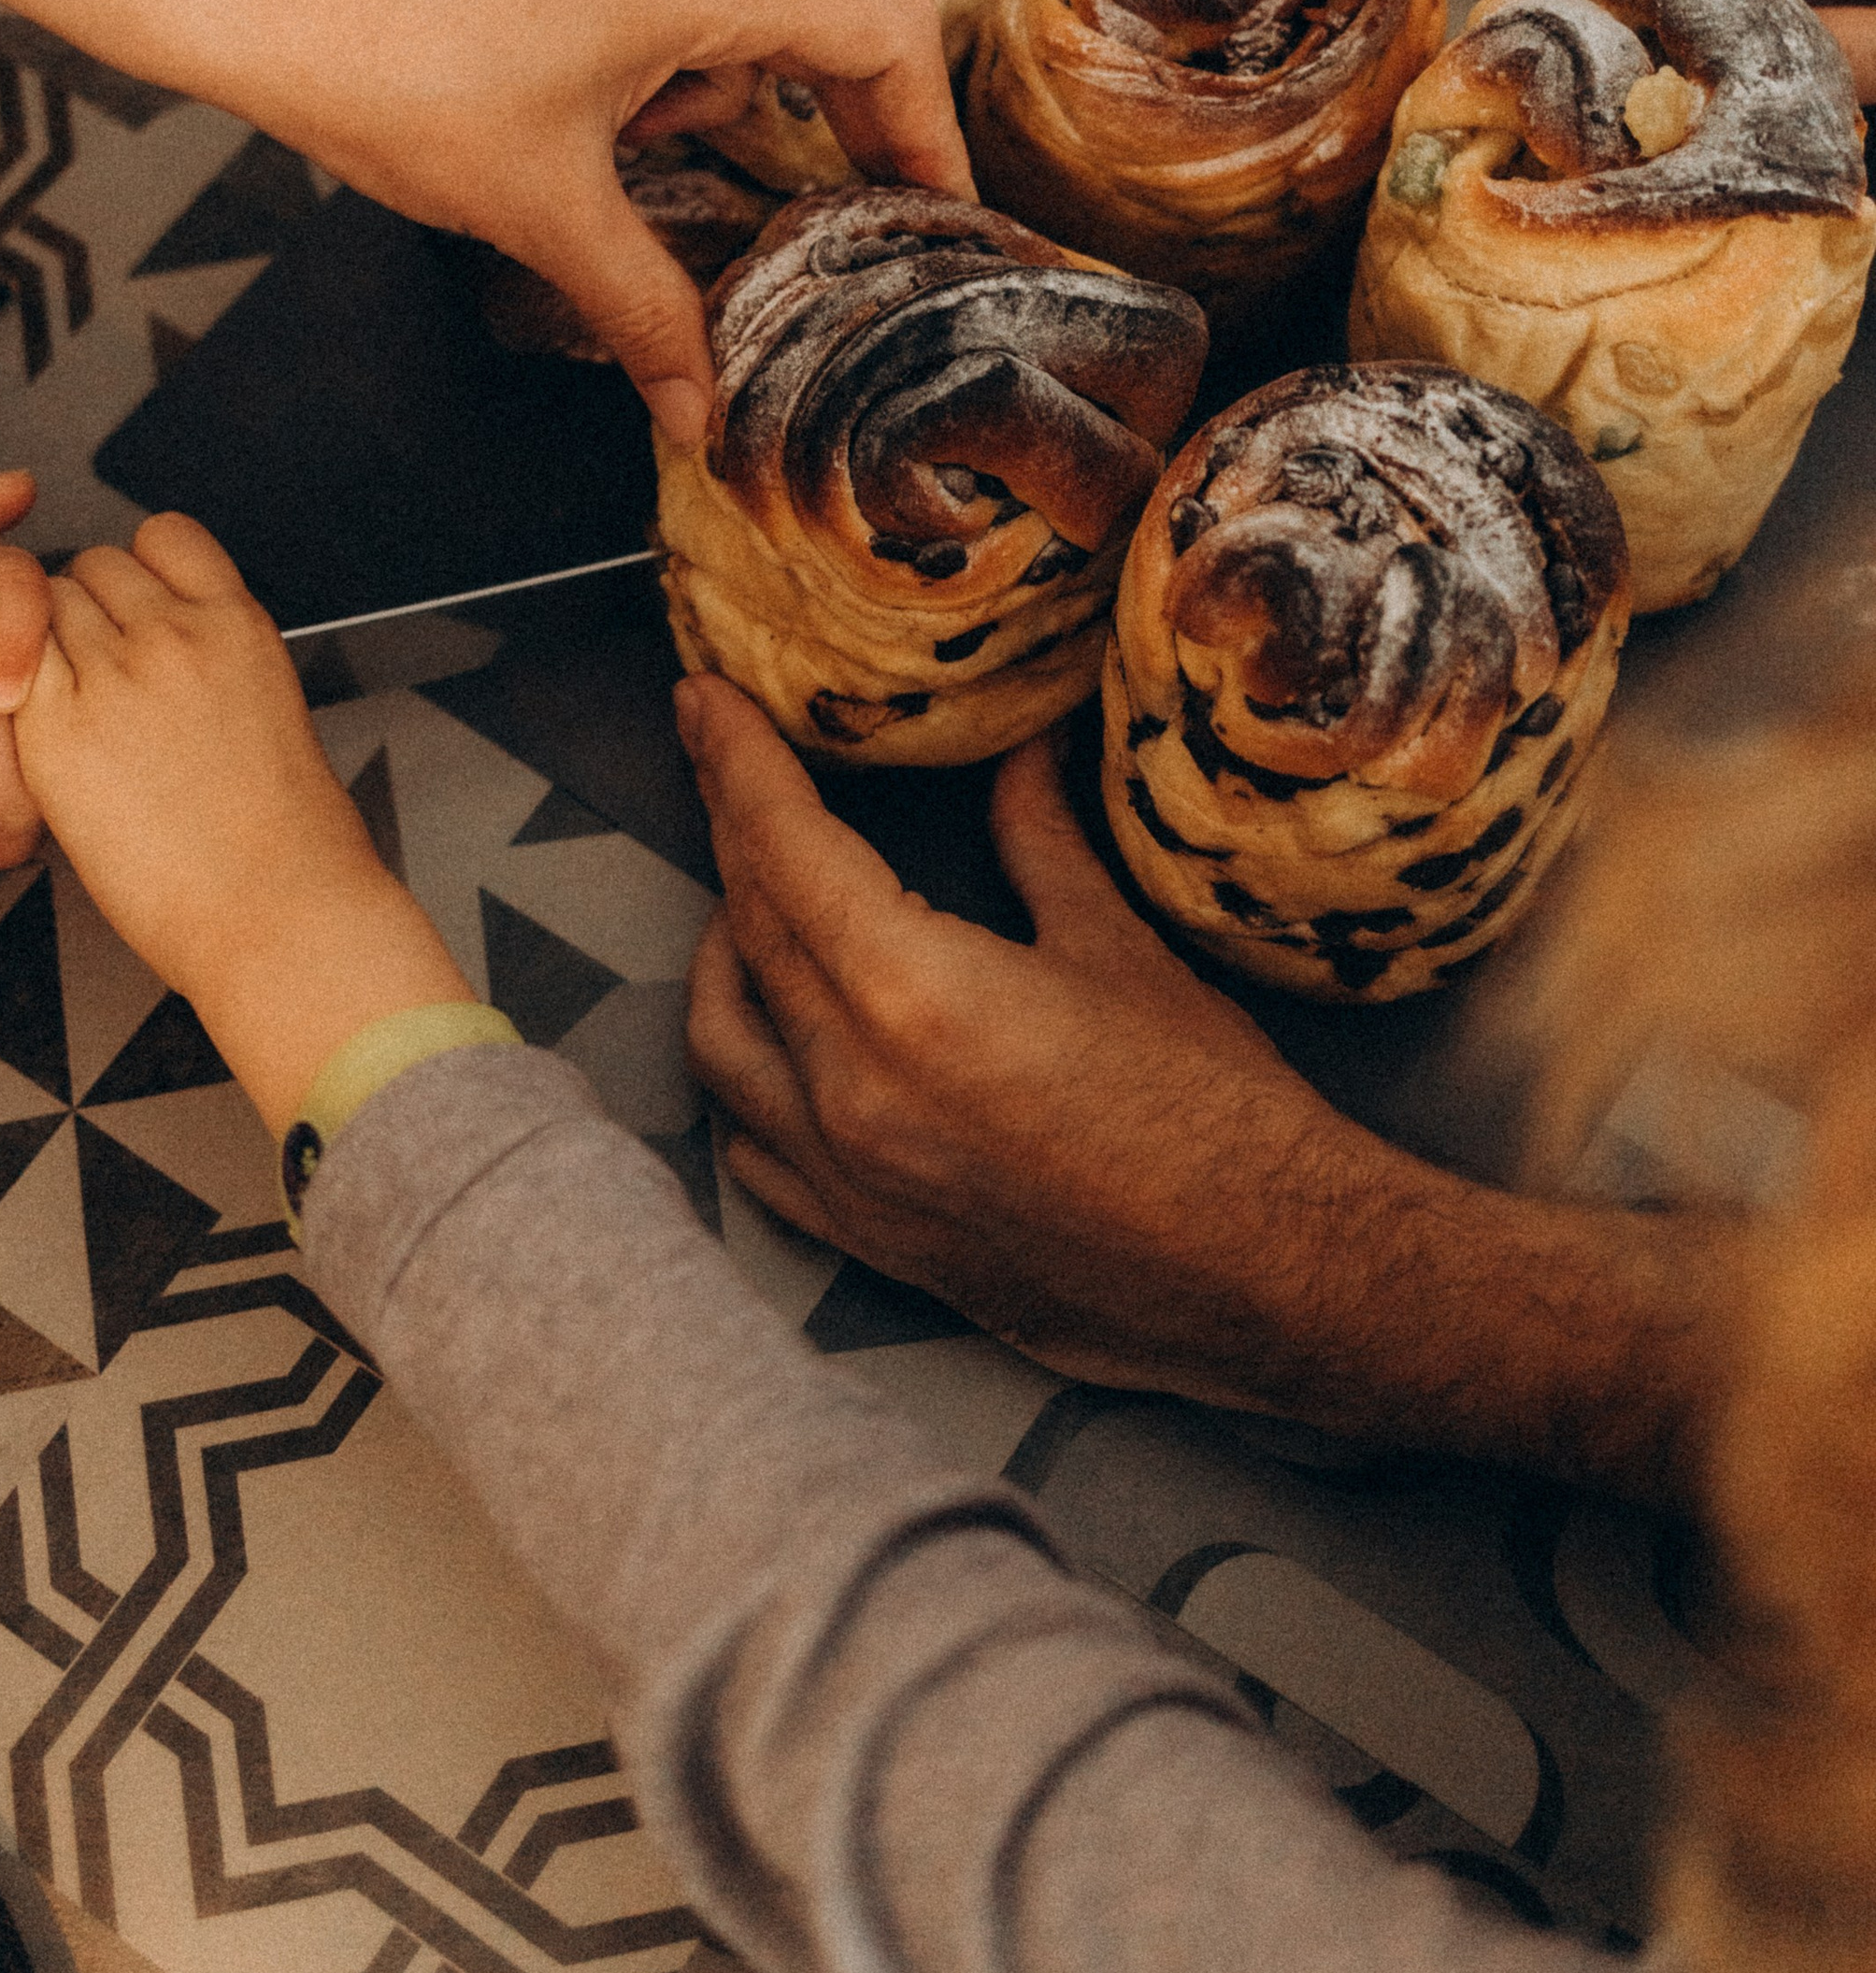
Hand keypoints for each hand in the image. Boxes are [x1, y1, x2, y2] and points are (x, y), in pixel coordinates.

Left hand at [15, 515, 465, 1123]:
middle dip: (83, 611)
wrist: (279, 911)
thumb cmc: (287, 841)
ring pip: (40, 610)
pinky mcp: (55, 729)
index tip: (136, 607)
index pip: (165, 536)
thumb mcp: (269, 710)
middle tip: (87, 672)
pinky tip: (27, 733)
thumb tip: (164, 660)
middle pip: (92, 566)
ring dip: (37, 646)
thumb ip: (211, 664)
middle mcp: (175, 633)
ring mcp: (113, 676)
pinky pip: (4, 667)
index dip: (141, 570)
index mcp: (238, 623)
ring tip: (56, 709)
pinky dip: (2, 688)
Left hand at [274, 0, 969, 444]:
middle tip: (819, 233)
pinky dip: (651, 78)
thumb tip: (699, 410)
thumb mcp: (541, 213)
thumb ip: (645, 312)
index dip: (928, 128)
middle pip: (814, 26)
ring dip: (708, 111)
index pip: (885, 32)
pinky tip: (579, 141)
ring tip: (636, 186)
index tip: (933, 213)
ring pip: (722, 20)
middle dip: (820, 135)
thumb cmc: (392, 70)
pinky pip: (652, 1)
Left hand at [677, 677, 1320, 1398]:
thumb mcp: (1117, 947)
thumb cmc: (1214, 1110)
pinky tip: (773, 1037)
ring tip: (757, 896)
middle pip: (747, 927)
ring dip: (724, 953)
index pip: (783, 847)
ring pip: (722, 1037)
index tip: (705, 698)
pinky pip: (754, 1146)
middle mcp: (852, 1087)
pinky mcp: (869, 1241)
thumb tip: (1022, 745)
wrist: (1268, 1274)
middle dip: (728, 829)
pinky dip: (745, 1077)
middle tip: (720, 758)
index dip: (736, 761)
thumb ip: (1039, 838)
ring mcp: (849, 1176)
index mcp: (910, 994)